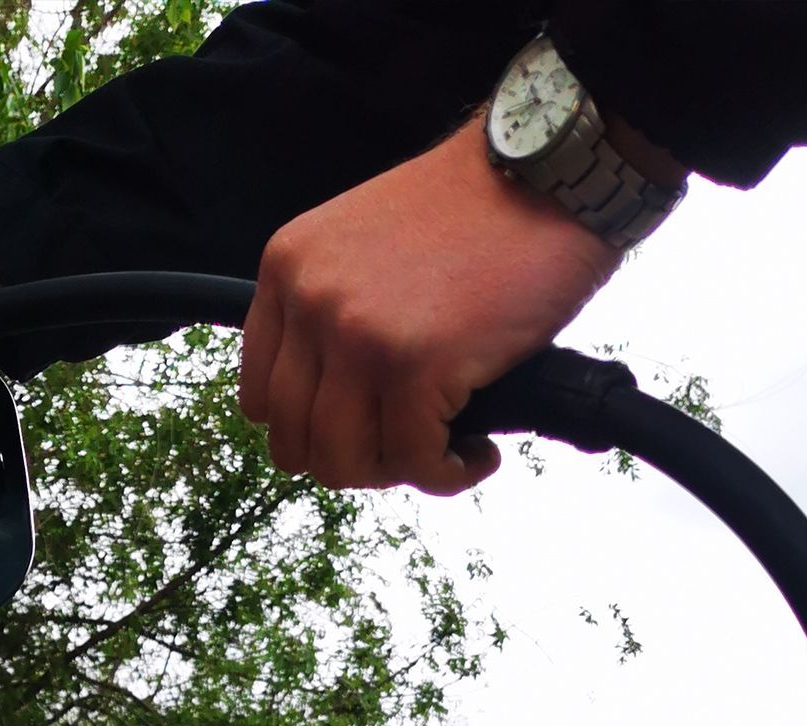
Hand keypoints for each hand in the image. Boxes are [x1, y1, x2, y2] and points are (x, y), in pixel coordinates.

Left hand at [238, 117, 625, 494]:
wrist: (546, 172)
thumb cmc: (474, 206)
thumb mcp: (359, 241)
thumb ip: (332, 307)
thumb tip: (337, 400)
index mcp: (286, 270)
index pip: (260, 394)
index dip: (308, 429)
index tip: (350, 432)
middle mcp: (309, 304)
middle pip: (295, 438)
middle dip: (350, 460)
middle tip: (400, 449)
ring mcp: (358, 337)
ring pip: (345, 460)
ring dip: (397, 471)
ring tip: (440, 451)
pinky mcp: (417, 366)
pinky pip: (414, 459)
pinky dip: (447, 473)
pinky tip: (476, 451)